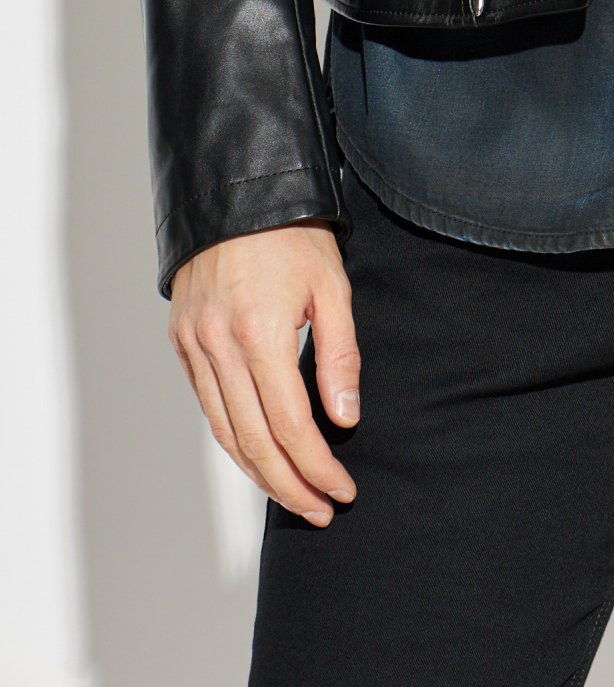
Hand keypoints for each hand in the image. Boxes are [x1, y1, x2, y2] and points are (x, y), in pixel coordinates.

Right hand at [169, 221, 360, 524]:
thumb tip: (344, 418)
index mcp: (259, 333)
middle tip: (321, 510)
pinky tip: (259, 454)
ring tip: (294, 495)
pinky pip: (208, 405)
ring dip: (259, 472)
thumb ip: (340, 355)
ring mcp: (194, 345)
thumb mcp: (332, 286)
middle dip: (289, 484)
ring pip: (224, 432)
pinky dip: (234, 438)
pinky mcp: (183, 340)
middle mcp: (218, 346)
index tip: (341, 490)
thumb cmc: (293, 233)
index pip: (290, 425)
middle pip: (253, 442)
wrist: (237, 190)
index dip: (316, 466)